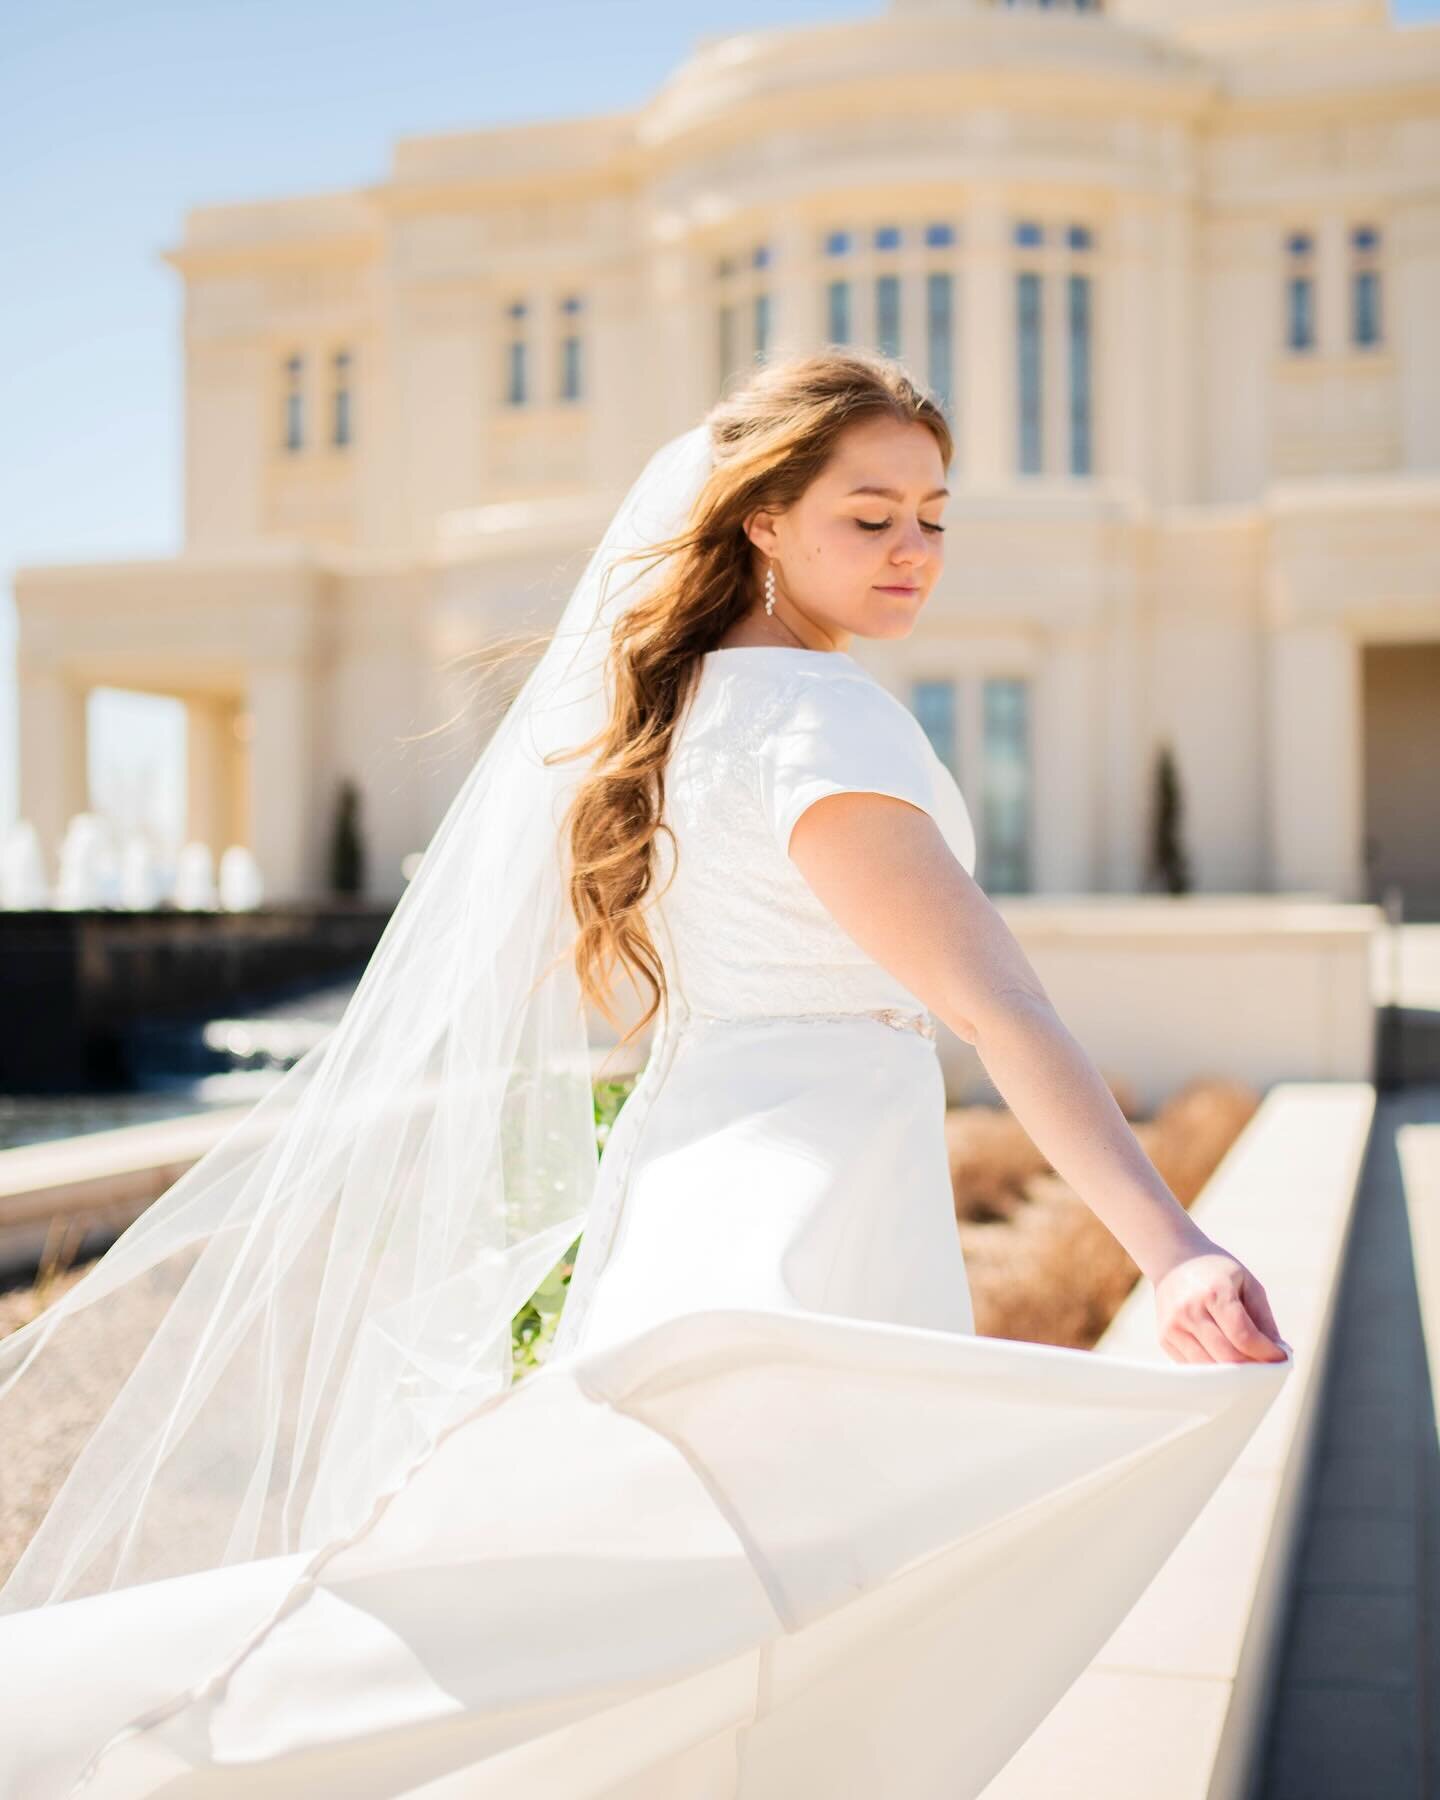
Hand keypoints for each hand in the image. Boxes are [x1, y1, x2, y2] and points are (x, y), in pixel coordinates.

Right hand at [1152, 1243, 1290, 1364]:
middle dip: (1253, 1367)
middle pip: (1228, 1356)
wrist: (1173, 1259)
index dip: (1266, 1352)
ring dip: (1234, 1375)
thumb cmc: (1217, 1272)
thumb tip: (1280, 1353)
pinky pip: (1194, 1367)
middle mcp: (1190, 1311)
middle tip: (1267, 1367)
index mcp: (1214, 1293)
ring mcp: (1173, 1327)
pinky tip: (1226, 1361)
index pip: (1243, 1335)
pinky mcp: (1164, 1338)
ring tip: (1249, 1367)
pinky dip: (1214, 1371)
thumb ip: (1264, 1318)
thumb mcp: (1247, 1283)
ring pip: (1210, 1368)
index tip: (1282, 1358)